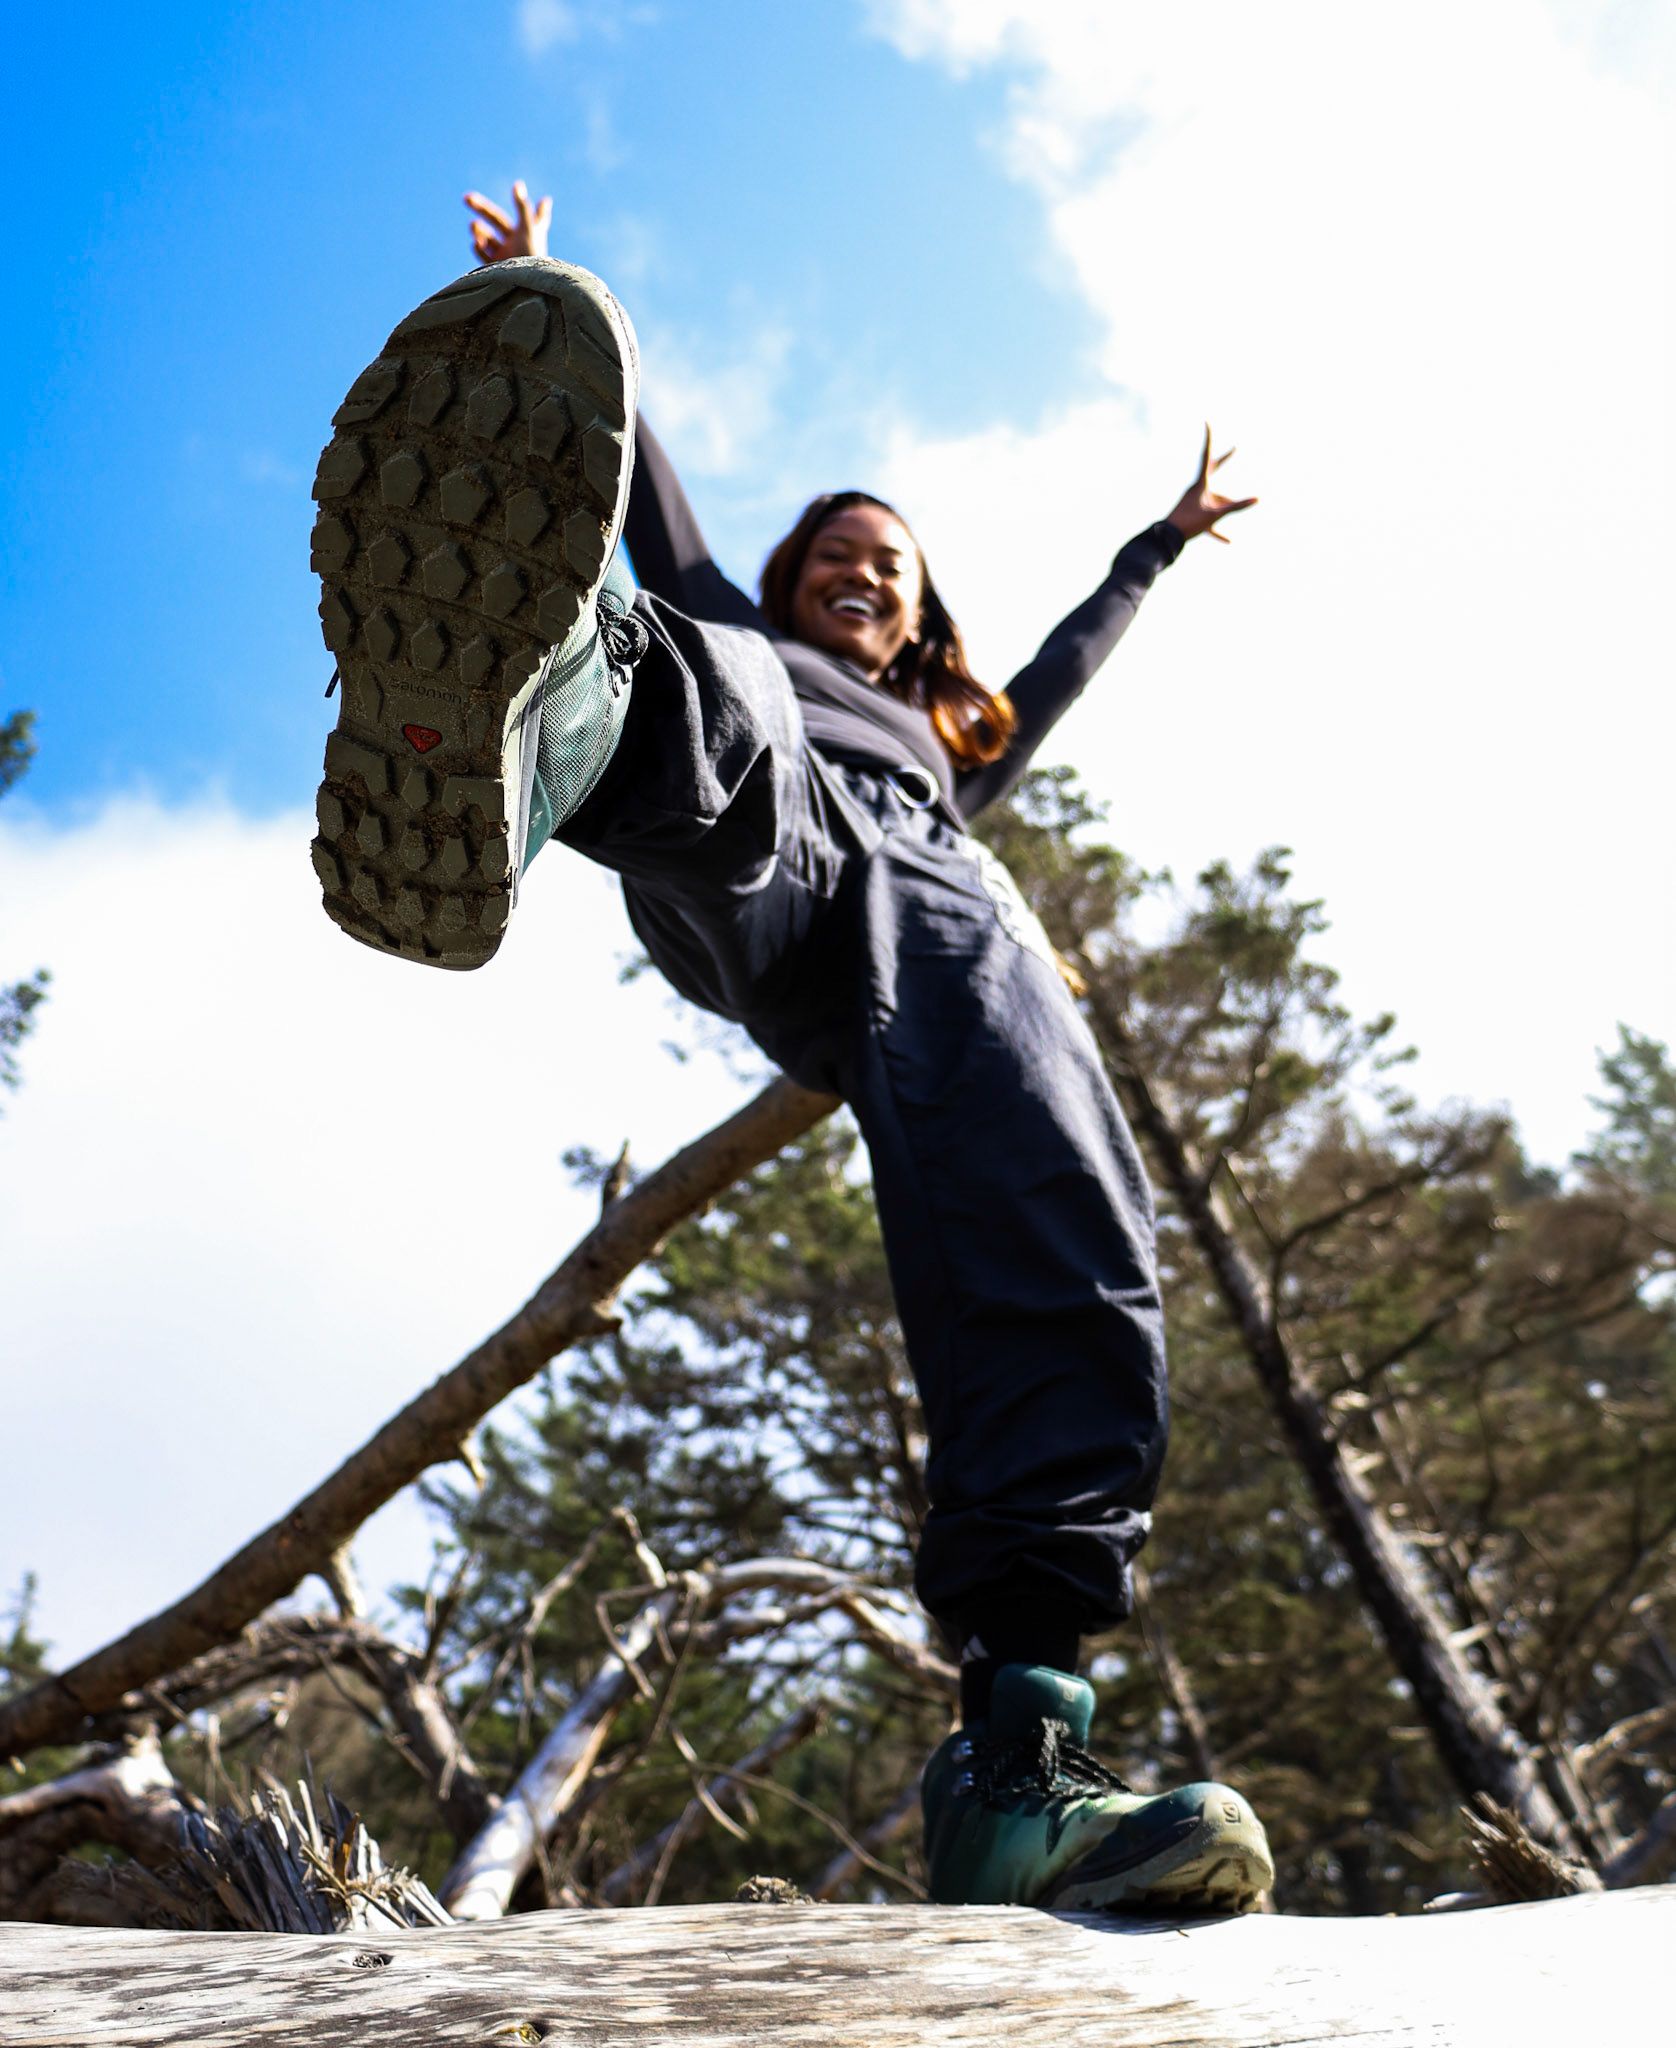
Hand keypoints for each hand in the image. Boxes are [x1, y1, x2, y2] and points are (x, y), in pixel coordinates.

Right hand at [464, 181, 551, 264]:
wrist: (525, 290)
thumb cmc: (531, 257)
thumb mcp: (529, 229)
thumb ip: (523, 207)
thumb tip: (518, 184)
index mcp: (527, 232)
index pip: (528, 215)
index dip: (536, 209)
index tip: (545, 201)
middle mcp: (516, 243)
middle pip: (497, 220)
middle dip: (481, 208)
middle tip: (466, 198)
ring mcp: (505, 256)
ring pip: (487, 238)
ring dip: (479, 230)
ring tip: (473, 226)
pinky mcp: (496, 269)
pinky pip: (483, 256)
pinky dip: (479, 247)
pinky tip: (477, 243)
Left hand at [1165, 427, 1256, 542]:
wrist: (1166, 539)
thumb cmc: (1189, 523)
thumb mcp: (1215, 514)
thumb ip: (1236, 507)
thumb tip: (1257, 499)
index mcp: (1200, 484)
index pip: (1207, 457)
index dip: (1208, 439)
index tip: (1207, 422)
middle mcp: (1197, 490)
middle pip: (1212, 470)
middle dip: (1224, 460)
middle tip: (1234, 449)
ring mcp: (1195, 502)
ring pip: (1215, 502)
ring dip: (1224, 511)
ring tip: (1228, 532)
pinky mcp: (1193, 516)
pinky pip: (1209, 522)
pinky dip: (1218, 531)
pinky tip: (1228, 541)